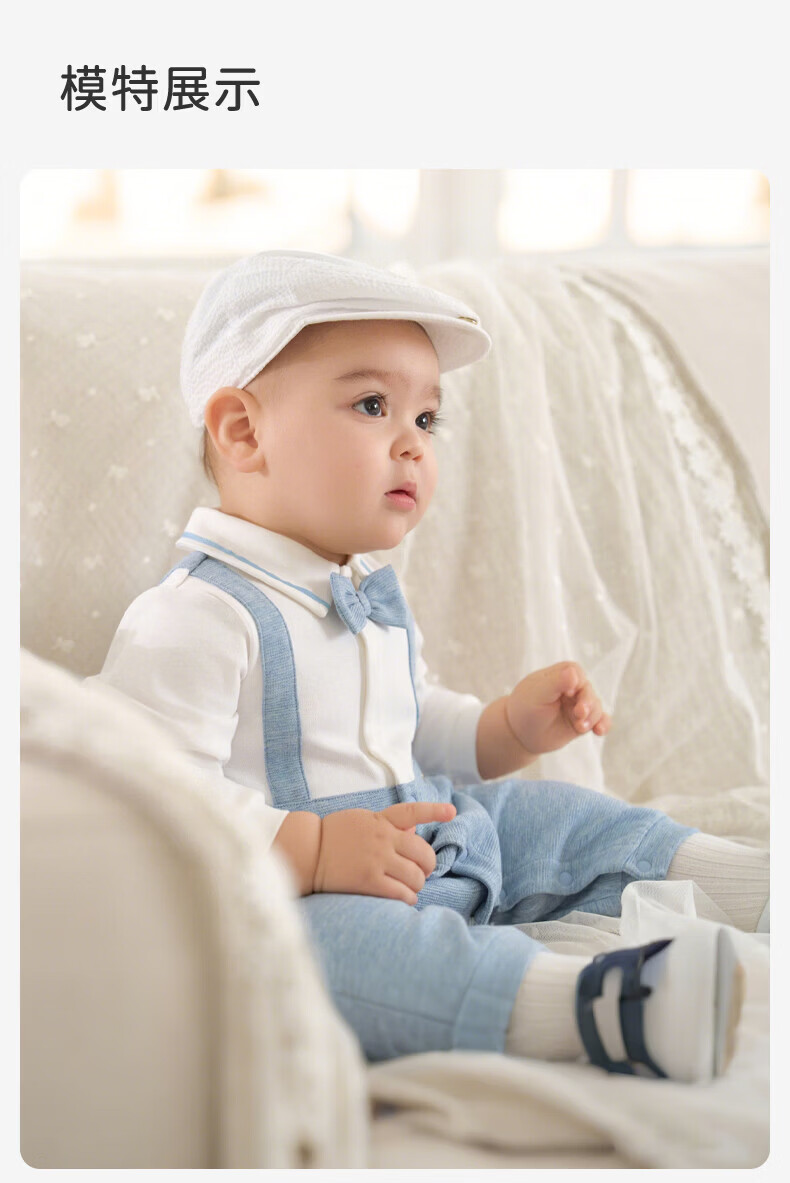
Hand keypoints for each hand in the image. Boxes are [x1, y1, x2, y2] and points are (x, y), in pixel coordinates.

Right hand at [313, 800, 456, 904]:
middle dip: (427, 865)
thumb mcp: (362, 820)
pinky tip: (405, 898)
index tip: (451, 811)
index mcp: (381, 820)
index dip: (434, 811)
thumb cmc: (334, 835)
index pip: (412, 812)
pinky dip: (409, 898)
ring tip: (411, 886)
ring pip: (416, 876)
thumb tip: (414, 831)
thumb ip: (388, 824)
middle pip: (423, 854)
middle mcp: (383, 838)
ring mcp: (377, 860)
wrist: (308, 852)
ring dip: (417, 884)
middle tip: (422, 871)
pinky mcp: (369, 881)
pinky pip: (402, 893)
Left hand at [504, 661, 611, 757]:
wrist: (520, 735)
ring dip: (592, 716)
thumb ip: (555, 682)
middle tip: (579, 713)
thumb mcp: (537, 694)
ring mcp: (578, 705)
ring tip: (581, 727)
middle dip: (587, 702)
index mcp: (559, 675)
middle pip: (588, 690)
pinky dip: (603, 724)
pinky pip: (600, 720)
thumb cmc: (524, 709)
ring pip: (596, 707)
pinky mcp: (582, 721)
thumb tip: (574, 672)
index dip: (577, 682)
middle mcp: (572, 688)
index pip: (576, 671)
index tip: (568, 693)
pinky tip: (600, 731)